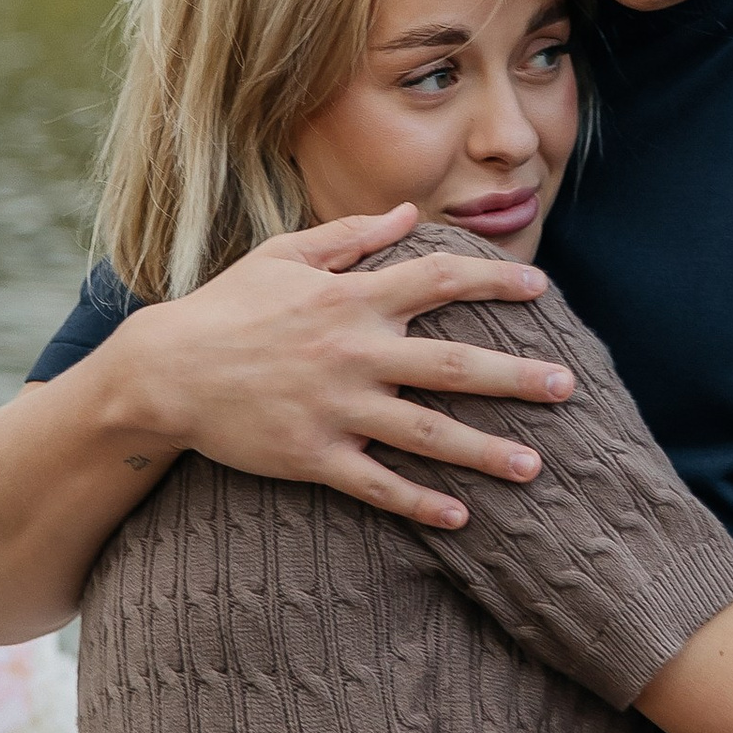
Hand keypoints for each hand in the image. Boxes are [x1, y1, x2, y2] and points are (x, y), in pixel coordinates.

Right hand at [125, 210, 573, 527]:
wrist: (163, 371)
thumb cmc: (226, 307)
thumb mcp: (284, 256)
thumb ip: (352, 238)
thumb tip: (408, 214)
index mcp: (351, 298)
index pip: (440, 281)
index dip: (495, 280)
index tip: (542, 288)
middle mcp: (353, 352)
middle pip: (453, 364)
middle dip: (517, 376)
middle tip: (568, 385)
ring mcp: (335, 408)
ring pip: (426, 433)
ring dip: (485, 450)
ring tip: (536, 465)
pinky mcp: (312, 455)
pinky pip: (377, 485)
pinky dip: (420, 503)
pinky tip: (461, 518)